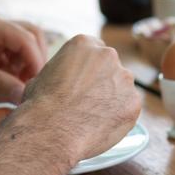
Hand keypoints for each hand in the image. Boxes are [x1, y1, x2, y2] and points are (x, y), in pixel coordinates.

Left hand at [0, 10, 47, 102]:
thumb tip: (25, 96)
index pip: (25, 37)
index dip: (36, 60)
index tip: (39, 82)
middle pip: (28, 37)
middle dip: (34, 60)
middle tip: (33, 83)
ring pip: (20, 47)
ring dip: (24, 66)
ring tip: (21, 86)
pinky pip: (8, 57)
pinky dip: (13, 70)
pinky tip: (10, 85)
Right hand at [21, 35, 141, 161]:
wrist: (53, 130)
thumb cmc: (41, 105)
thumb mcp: (42, 76)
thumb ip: (61, 72)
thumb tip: (62, 81)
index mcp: (83, 44)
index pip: (94, 49)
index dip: (89, 68)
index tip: (85, 81)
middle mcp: (108, 55)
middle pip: (111, 67)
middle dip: (103, 82)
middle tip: (89, 102)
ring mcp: (124, 77)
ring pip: (122, 88)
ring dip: (112, 98)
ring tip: (93, 117)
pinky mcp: (134, 101)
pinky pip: (129, 107)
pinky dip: (120, 116)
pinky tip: (102, 126)